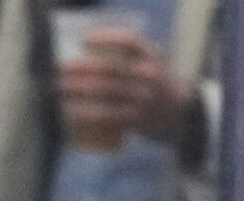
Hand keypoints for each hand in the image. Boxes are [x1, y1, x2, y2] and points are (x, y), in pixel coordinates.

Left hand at [57, 30, 195, 150]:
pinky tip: (71, 111)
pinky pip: (107, 115)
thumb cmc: (159, 86)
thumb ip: (128, 57)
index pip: (129, 41)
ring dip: (78, 90)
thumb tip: (87, 53)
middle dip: (80, 68)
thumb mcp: (152, 63)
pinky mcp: (137, 120)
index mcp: (152, 57)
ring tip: (58, 89)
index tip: (84, 41)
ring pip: (105, 92)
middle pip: (109, 68)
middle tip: (58, 69)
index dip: (105, 38)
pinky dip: (87, 113)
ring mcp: (143, 99)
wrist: (185, 116)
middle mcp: (148, 76)